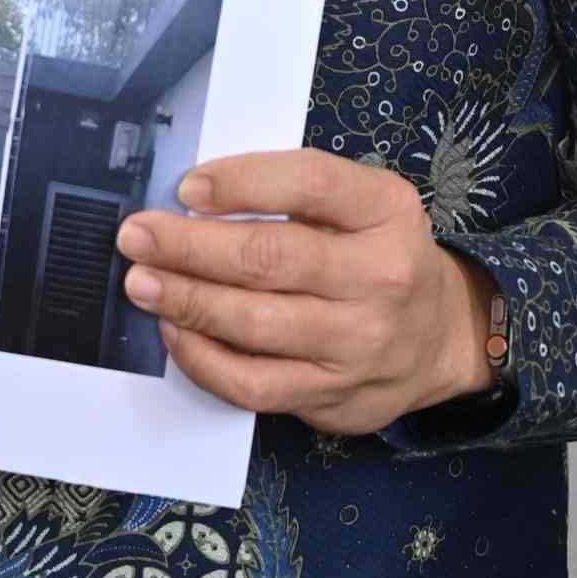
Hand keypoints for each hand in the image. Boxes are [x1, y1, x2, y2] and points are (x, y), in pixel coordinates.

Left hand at [118, 151, 500, 434]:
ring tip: (143, 283)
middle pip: (271, 258)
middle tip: (137, 236)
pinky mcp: (335, 394)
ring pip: (256, 324)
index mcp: (387, 211)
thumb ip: (295, 196)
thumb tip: (195, 199)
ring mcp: (360, 342)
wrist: (438, 337)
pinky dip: (204, 358)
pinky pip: (254, 383)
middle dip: (190, 246)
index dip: (242, 183)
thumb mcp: (362, 205)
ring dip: (187, 301)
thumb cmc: (377, 257)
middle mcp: (382, 276)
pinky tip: (177, 332)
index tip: (188, 187)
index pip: (310, 184)